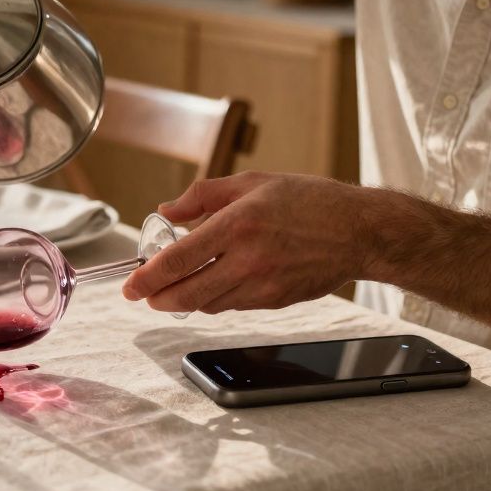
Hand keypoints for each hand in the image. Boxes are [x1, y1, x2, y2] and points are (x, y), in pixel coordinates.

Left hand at [122, 172, 372, 313]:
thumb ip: (202, 195)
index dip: (148, 277)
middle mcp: (248, 259)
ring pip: (208, 305)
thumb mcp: (252, 183)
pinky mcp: (275, 300)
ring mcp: (263, 284)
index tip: (131, 285)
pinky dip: (213, 300)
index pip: (179, 260)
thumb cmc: (309, 201)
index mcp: (238, 224)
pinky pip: (232, 306)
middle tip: (144, 296)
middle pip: (187, 294)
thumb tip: (165, 211)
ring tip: (172, 289)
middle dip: (158, 299)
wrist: (360, 232)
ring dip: (184, 301)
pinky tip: (209, 287)